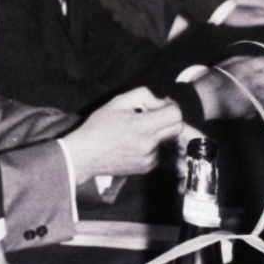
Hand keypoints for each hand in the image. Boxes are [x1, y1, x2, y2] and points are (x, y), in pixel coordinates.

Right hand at [64, 87, 184, 183]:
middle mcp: (149, 144)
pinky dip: (152, 146)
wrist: (86, 154)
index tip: (162, 105)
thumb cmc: (99, 126)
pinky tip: (135, 143)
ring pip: (168, 140)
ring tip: (138, 131)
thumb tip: (161, 102)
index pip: (176, 115)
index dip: (171, 106)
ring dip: (160, 133)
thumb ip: (144, 95)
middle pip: (178, 128)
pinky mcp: (146, 168)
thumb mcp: (118, 101)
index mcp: (142, 126)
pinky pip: (159, 153)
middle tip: (155, 115)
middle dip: (170, 119)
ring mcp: (149, 158)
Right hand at [192, 54, 263, 119]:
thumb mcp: (228, 63)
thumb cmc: (213, 79)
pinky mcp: (250, 109)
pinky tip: (262, 99)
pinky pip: (263, 105)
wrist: (203, 100)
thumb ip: (245, 61)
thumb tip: (260, 63)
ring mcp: (252, 96)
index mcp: (245, 67)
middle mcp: (252, 81)